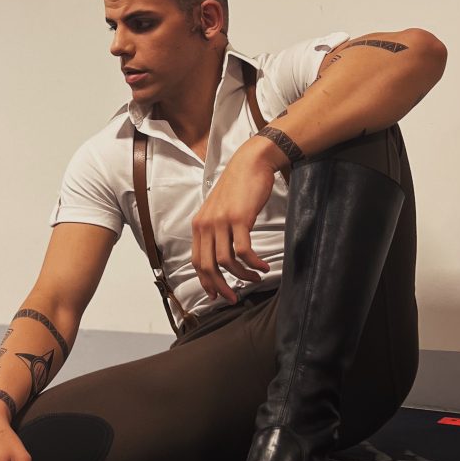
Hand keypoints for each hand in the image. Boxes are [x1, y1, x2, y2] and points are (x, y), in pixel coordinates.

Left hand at [191, 136, 282, 302]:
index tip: (216, 295)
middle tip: (234, 297)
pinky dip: (253, 264)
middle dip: (220, 287)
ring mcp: (221, 222)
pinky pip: (244, 251)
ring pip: (226, 262)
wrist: (251, 163)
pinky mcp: (239, 219)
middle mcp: (206, 224)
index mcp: (199, 225)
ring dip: (241, 276)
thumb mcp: (219, 209)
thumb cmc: (239, 187)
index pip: (196, 261)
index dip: (206, 282)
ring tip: (254, 278)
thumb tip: (221, 256)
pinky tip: (263, 267)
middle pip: (208, 266)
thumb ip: (215, 230)